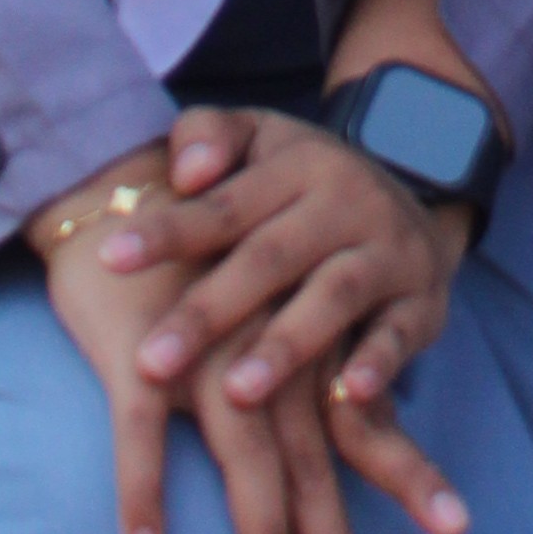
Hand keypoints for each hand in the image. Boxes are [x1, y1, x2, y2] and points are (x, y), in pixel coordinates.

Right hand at [34, 123, 460, 533]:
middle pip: (314, 465)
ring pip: (246, 462)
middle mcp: (271, 358)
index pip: (365, 421)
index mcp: (307, 343)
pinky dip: (145, 490)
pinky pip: (144, 434)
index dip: (408, 474)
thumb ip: (301, 358)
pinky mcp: (144, 354)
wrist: (127, 182)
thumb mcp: (265, 298)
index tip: (454, 529)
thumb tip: (350, 410)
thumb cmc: (199, 255)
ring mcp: (210, 358)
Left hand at [129, 103, 466, 434]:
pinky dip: (380, 363)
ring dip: (286, 345)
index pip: (223, 202)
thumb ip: (211, 137)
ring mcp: (389, 251)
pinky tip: (350, 395)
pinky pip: (401, 334)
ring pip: (335, 295)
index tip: (109, 259)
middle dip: (210, 311)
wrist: (413, 200)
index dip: (169, 230)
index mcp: (298, 164)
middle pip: (270, 257)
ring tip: (236, 393)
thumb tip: (184, 170)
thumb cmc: (300, 187)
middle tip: (150, 363)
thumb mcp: (260, 142)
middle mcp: (346, 201)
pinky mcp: (423, 302)